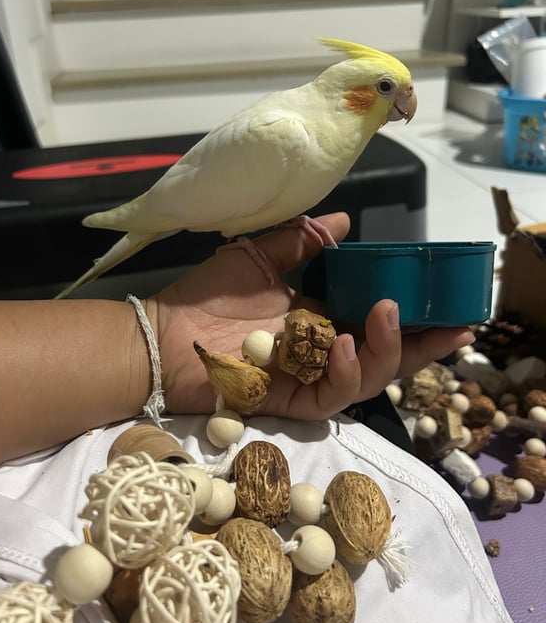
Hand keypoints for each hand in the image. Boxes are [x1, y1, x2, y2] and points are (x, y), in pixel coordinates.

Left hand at [146, 213, 474, 418]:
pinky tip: (342, 342)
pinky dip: (344, 372)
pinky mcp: (291, 401)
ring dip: (386, 349)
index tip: (450, 301)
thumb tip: (345, 221)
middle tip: (456, 323)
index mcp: (321, 319)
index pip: (377, 322)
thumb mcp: (260, 256)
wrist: (165, 333)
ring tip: (386, 313)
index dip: (415, 317)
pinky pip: (331, 395)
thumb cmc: (208, 296)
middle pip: (386, 355)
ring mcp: (310, 378)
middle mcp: (323, 352)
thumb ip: (302, 241)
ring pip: (368, 377)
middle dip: (425, 344)